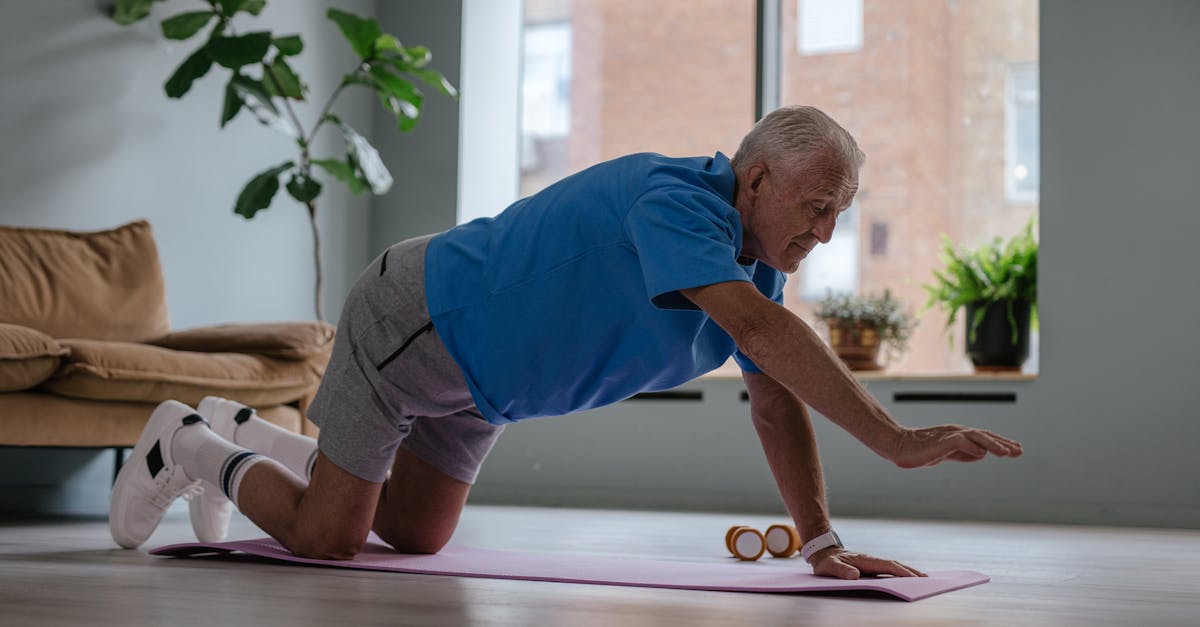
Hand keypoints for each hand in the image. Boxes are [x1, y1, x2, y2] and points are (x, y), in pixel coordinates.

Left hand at [809, 547, 925, 579]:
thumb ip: (840, 570)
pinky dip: (899, 574)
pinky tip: (905, 580)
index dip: (901, 572)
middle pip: (895, 565)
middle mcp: (871, 560)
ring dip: (907, 572)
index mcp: (865, 560)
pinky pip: (887, 571)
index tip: (914, 578)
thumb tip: (854, 576)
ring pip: (893, 567)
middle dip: (910, 571)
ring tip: (922, 579)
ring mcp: (872, 563)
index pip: (887, 565)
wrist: (823, 552)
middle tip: (927, 579)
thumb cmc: (826, 561)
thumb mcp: (828, 566)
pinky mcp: (870, 567)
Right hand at [888, 424, 1022, 468]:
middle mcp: (957, 432)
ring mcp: (950, 435)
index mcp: (959, 435)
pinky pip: (961, 442)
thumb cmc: (920, 451)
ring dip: (993, 444)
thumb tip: (982, 454)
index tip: (1015, 450)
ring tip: (1007, 453)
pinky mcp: (941, 441)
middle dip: (1003, 443)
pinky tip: (983, 454)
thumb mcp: (946, 454)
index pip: (984, 438)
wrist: (898, 446)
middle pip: (985, 436)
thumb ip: (963, 454)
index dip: (1000, 443)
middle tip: (1019, 451)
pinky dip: (972, 447)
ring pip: (977, 437)